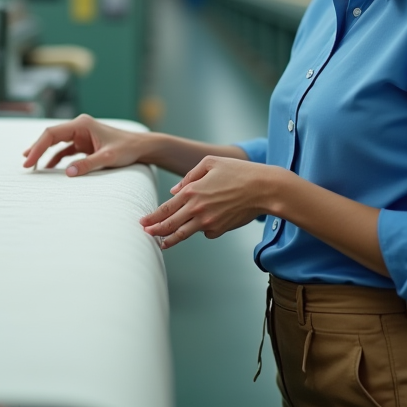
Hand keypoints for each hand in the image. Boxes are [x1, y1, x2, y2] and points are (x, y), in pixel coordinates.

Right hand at [22, 114, 145, 175]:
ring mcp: (81, 135)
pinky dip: (55, 158)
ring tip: (31, 166)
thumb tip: (67, 173)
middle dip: (37, 150)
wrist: (142, 148)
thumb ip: (88, 164)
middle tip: (25, 165)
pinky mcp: (84, 144)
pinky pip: (64, 150)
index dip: (37, 147)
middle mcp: (79, 127)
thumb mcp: (108, 157)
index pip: (52, 134)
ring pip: (55, 143)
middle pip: (50, 136)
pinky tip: (48, 168)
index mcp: (82, 124)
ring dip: (44, 153)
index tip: (28, 161)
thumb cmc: (127, 149)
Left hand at [140, 156, 285, 247]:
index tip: (142, 222)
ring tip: (161, 243)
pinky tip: (205, 224)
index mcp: (192, 191)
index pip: (166, 208)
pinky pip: (206, 232)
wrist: (263, 189)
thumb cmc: (238, 172)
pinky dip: (203, 229)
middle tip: (145, 234)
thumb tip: (174, 191)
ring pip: (184, 234)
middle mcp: (197, 209)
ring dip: (170, 239)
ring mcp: (208, 222)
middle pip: (170, 224)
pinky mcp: (220, 229)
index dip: (152, 217)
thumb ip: (189, 176)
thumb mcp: (211, 163)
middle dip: (155, 230)